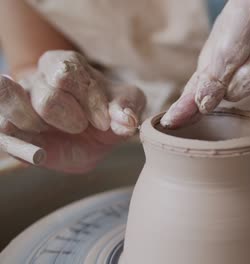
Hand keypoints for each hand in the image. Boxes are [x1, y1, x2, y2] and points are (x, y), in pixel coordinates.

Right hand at [0, 50, 145, 172]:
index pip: (67, 75)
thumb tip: (126, 120)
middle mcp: (37, 79)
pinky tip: (38, 150)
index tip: (104, 122)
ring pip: (14, 108)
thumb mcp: (125, 105)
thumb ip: (128, 108)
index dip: (90, 101)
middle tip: (81, 127)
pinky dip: (18, 143)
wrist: (91, 139)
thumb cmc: (107, 112)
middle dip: (71, 119)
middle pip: (47, 98)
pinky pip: (2, 130)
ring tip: (55, 132)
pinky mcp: (9, 127)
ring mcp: (18, 102)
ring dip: (41, 129)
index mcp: (65, 65)